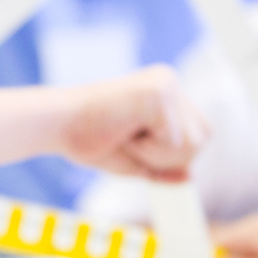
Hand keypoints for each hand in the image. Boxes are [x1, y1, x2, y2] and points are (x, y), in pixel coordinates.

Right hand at [60, 66, 208, 181]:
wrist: (56, 124)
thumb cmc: (88, 138)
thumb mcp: (134, 158)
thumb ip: (164, 167)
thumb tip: (192, 177)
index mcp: (166, 92)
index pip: (197, 136)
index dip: (169, 154)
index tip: (132, 141)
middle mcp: (170, 81)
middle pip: (201, 139)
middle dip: (166, 156)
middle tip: (127, 139)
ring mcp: (166, 84)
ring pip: (191, 144)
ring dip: (156, 154)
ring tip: (125, 134)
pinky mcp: (159, 92)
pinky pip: (175, 142)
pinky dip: (149, 150)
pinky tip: (124, 132)